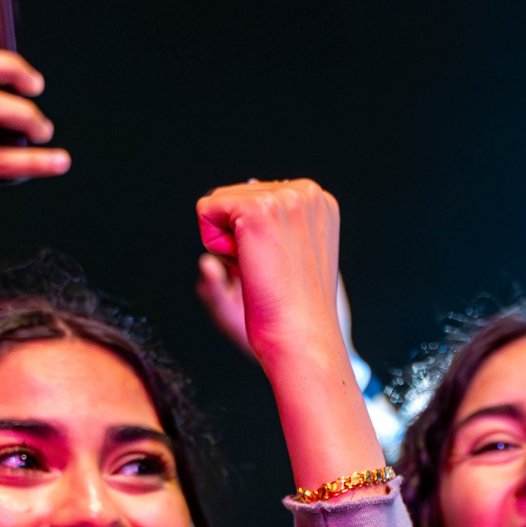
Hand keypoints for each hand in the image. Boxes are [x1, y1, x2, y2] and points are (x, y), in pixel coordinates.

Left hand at [194, 180, 348, 373]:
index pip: (257, 196)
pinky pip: (206, 211)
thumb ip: (274, 220)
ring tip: (263, 270)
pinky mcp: (258, 209)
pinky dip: (216, 244)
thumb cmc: (297, 308)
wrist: (302, 338)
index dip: (256, 236)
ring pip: (220, 204)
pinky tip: (247, 266)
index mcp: (319, 201)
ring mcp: (285, 198)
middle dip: (241, 236)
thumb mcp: (293, 253)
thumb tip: (243, 188)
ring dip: (230, 243)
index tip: (281, 265)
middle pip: (236, 197)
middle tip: (270, 272)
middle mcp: (307, 192)